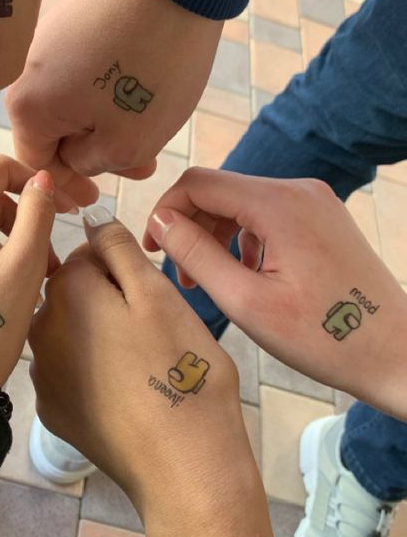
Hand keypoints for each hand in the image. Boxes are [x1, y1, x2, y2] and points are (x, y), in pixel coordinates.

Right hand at [6, 0, 221, 190]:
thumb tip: (79, 159)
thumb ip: (93, 165)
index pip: (38, 164)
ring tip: (153, 128)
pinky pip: (85, 67)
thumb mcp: (128, 143)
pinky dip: (111, 87)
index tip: (97, 199)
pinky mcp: (75, 16)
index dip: (69, 188)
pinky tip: (147, 87)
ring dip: (108, 121)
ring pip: (73, 100)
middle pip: (55, 131)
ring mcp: (49, 39)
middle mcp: (26, 71)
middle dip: (95, 154)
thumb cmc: (153, 66)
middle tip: (140, 167)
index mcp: (27, 108)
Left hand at [29, 207, 250, 527]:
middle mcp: (40, 327)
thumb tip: (89, 218)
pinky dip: (92, 374)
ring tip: (142, 365)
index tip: (152, 299)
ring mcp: (42, 374)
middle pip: (76, 293)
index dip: (126, 271)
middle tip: (153, 335)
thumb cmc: (180, 371)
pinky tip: (125, 395)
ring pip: (72, 333)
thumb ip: (118, 249)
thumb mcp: (159, 295)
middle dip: (109, 302)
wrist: (183, 469)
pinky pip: (70, 373)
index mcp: (67, 291)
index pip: (88, 253)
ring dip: (99, 336)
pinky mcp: (52, 412)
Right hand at [145, 168, 406, 419]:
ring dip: (216, 237)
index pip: (198, 183)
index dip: (165, 211)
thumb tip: (160, 221)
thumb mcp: (246, 302)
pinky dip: (245, 240)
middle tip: (183, 278)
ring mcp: (315, 202)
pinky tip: (247, 277)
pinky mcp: (323, 218)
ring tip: (210, 283)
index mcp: (279, 204)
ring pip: (242, 204)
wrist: (397, 352)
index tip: (153, 250)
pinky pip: (268, 215)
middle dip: (191, 228)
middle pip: (220, 191)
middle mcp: (299, 191)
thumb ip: (196, 254)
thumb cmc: (324, 338)